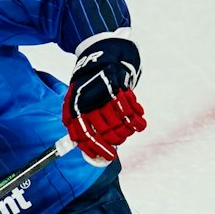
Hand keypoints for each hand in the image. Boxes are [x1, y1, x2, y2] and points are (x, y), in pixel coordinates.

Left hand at [63, 35, 144, 164]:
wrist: (99, 56)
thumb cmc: (87, 86)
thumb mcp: (75, 103)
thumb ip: (79, 124)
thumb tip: (86, 148)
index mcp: (75, 111)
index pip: (84, 138)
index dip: (96, 150)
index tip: (108, 157)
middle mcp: (87, 105)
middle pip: (104, 133)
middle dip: (115, 140)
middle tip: (121, 140)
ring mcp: (102, 96)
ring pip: (119, 123)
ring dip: (128, 130)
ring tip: (131, 131)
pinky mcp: (117, 87)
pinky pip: (129, 109)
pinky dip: (137, 118)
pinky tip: (140, 121)